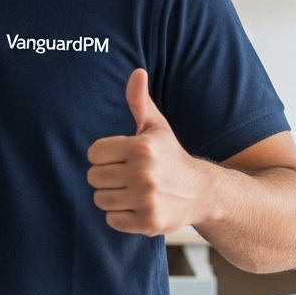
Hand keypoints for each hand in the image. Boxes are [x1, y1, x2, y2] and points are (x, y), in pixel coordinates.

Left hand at [87, 68, 208, 234]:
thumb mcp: (156, 126)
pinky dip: (120, 216)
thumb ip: (139, 100)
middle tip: (124, 175)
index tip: (118, 157)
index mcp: (142, 147)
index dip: (103, 156)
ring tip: (130, 191)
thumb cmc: (170, 155)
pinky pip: (112, 220)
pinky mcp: (149, 223)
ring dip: (111, 197)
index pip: (94, 153)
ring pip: (100, 199)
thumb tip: (136, 72)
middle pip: (94, 177)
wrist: (201, 192)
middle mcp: (144, 173)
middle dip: (106, 176)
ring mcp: (147, 200)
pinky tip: (136, 206)